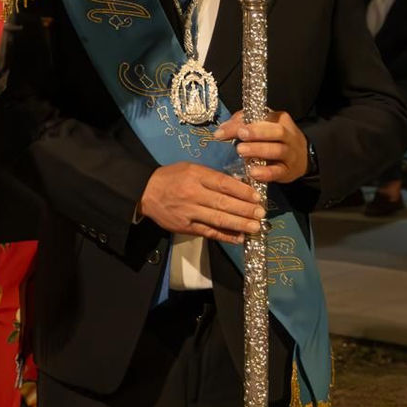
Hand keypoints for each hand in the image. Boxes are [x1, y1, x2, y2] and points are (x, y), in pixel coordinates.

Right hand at [138, 161, 264, 243]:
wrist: (145, 192)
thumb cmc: (171, 177)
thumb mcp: (190, 168)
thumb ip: (212, 177)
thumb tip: (238, 187)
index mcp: (195, 175)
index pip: (223, 183)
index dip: (242, 191)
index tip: (257, 196)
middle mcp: (192, 194)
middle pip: (223, 203)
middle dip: (245, 209)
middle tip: (261, 213)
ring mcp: (188, 212)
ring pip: (218, 219)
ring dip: (239, 224)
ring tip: (255, 227)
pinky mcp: (185, 227)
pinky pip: (208, 232)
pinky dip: (225, 236)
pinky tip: (239, 238)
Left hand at [214, 110, 308, 182]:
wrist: (303, 158)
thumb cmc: (275, 139)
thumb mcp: (262, 127)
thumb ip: (243, 124)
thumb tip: (222, 129)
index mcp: (279, 120)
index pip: (261, 117)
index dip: (241, 123)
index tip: (222, 132)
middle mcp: (288, 135)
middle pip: (276, 131)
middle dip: (257, 132)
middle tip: (240, 135)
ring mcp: (290, 154)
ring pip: (278, 150)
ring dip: (259, 150)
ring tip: (241, 151)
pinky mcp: (289, 171)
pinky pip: (279, 171)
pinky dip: (266, 173)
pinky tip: (253, 172)